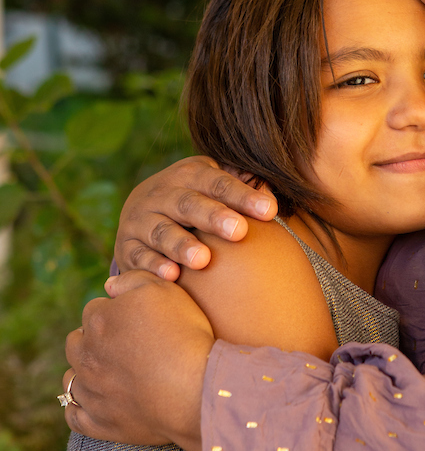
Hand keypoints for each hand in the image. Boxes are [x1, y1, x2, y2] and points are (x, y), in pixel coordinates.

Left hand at [63, 271, 214, 450]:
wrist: (194, 389)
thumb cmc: (183, 335)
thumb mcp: (165, 290)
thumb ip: (133, 280)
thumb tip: (108, 286)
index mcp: (98, 320)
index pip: (94, 309)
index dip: (115, 312)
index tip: (136, 321)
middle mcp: (86, 354)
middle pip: (76, 342)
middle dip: (93, 341)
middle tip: (123, 346)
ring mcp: (90, 390)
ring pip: (71, 378)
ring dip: (84, 373)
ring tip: (110, 374)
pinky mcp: (98, 422)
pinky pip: (74, 415)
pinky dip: (80, 408)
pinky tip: (96, 402)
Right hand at [114, 155, 276, 279]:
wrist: (139, 213)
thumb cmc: (195, 201)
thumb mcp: (214, 188)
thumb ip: (243, 190)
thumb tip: (272, 200)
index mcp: (189, 174)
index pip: (218, 183)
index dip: (243, 195)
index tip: (269, 211)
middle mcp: (162, 193)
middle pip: (189, 204)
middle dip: (214, 217)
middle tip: (238, 231)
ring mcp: (141, 220)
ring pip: (162, 231)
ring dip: (182, 245)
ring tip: (203, 260)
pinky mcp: (126, 247)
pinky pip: (139, 256)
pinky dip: (154, 266)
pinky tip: (172, 275)